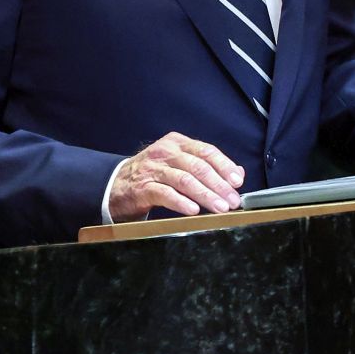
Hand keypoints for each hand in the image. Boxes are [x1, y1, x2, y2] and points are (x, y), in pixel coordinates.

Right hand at [109, 131, 244, 221]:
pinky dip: (181, 202)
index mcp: (178, 143)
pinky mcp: (142, 187)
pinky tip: (194, 210)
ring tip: (220, 207)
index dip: (225, 166)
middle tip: (232, 200)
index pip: (207, 151)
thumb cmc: (154, 174)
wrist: (116, 184)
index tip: (237, 182)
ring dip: (205, 195)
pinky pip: (165, 194)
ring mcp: (153, 169)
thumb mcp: (179, 164)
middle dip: (219, 185)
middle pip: (198, 166)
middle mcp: (166, 153)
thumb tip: (237, 173)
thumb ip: (206, 166)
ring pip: (184, 180)